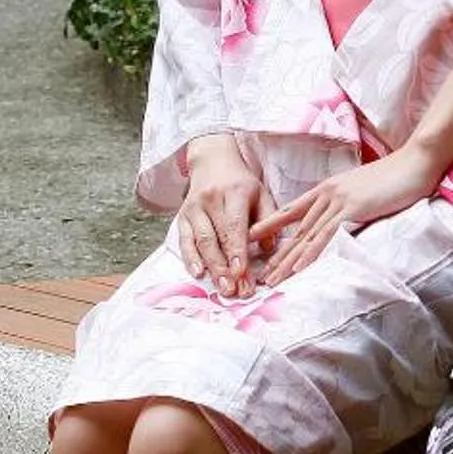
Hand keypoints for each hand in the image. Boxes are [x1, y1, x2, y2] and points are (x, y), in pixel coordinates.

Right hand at [175, 134, 267, 297]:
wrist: (213, 162)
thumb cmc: (241, 185)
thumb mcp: (261, 195)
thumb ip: (268, 221)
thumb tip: (270, 250)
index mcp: (234, 193)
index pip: (234, 226)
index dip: (237, 250)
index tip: (241, 272)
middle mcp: (210, 200)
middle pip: (216, 238)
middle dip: (225, 267)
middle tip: (234, 290)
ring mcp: (193, 208)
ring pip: (200, 242)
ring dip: (211, 268)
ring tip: (222, 288)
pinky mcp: (182, 217)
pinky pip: (184, 240)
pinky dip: (190, 259)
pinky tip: (198, 273)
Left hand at [248, 147, 440, 285]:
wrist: (415, 162)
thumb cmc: (396, 178)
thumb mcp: (364, 190)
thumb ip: (349, 204)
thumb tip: (342, 219)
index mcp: (328, 188)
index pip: (293, 210)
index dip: (271, 225)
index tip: (253, 237)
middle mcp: (327, 193)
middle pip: (296, 229)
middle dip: (277, 254)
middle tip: (261, 274)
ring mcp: (338, 200)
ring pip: (306, 235)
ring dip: (288, 261)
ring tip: (272, 279)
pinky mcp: (352, 208)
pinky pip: (326, 236)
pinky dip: (310, 254)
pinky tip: (298, 268)